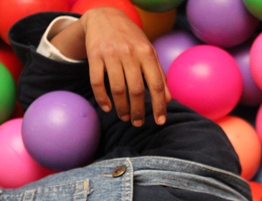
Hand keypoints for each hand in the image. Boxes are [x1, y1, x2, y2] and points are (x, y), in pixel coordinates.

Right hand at [52, 7, 170, 126]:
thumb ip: (159, 75)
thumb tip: (167, 99)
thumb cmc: (132, 39)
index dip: (159, 106)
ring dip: (122, 108)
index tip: (159, 121)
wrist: (105, 16)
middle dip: (139, 111)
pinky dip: (102, 98)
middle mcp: (129, 53)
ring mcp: (110, 54)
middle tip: (138, 123)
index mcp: (146, 53)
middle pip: (136, 90)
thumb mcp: (149, 52)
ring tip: (125, 117)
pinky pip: (97, 82)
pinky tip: (108, 108)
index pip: (156, 84)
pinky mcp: (94, 56)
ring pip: (117, 89)